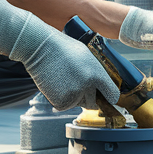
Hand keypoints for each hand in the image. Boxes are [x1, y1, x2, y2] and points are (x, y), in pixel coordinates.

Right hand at [0, 0, 119, 110]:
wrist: (40, 47)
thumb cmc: (63, 48)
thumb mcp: (87, 55)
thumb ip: (96, 72)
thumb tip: (102, 84)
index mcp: (96, 74)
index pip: (112, 94)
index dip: (111, 97)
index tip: (109, 99)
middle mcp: (87, 87)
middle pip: (94, 102)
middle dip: (89, 96)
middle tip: (77, 83)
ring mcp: (73, 96)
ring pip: (78, 103)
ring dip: (74, 96)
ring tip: (63, 79)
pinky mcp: (61, 102)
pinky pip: (65, 105)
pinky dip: (61, 99)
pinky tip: (56, 84)